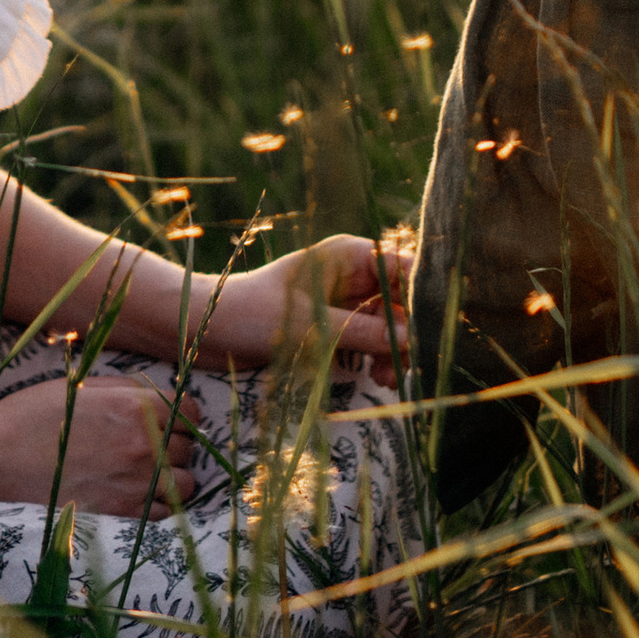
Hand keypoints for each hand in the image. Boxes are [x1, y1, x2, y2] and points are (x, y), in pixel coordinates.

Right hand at [0, 376, 203, 518]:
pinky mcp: (122, 514)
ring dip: (172, 478)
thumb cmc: (29, 418)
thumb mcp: (78, 387)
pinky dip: (158, 507)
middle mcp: (143, 443)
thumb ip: (123, 389)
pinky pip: (164, 514)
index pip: (190, 411)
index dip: (182, 416)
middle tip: (151, 450)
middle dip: (175, 446)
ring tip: (148, 477)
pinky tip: (137, 499)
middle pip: (188, 447)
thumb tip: (153, 394)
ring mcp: (135, 482)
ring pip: (185, 483)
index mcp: (134, 405)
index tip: (169, 422)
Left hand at [188, 230, 416, 373]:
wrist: (205, 331)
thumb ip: (360, 332)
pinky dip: (376, 358)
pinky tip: (376, 378)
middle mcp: (352, 275)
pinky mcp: (335, 327)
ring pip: (390, 325)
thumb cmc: (249, 313)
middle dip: (408, 334)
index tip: (433, 333)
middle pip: (402, 300)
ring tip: (387, 381)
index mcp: (347, 256)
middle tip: (406, 369)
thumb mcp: (307, 326)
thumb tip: (410, 340)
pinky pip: (370, 340)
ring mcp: (345, 301)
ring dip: (394, 352)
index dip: (423, 298)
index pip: (404, 268)